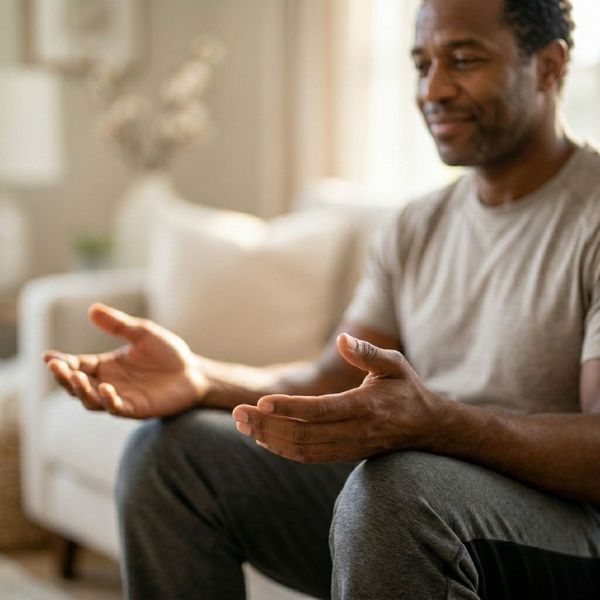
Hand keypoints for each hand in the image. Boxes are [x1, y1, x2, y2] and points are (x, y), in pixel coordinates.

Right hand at [44, 303, 207, 418]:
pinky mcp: (135, 408)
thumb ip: (118, 325)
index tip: (48, 357)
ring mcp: (120, 397)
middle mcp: (108, 383)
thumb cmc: (167, 352)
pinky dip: (108, 401)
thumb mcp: (143, 333)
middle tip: (57, 367)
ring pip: (90, 400)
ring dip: (81, 390)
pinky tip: (106, 389)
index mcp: (106, 365)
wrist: (193, 371)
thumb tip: (92, 309)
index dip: (61, 362)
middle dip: (64, 377)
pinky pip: (116, 409)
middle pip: (77, 385)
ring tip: (76, 378)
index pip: (77, 364)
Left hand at [232, 333, 447, 462]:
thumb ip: (367, 352)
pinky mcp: (345, 454)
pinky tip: (264, 438)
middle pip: (304, 434)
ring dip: (270, 438)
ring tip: (243, 425)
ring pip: (303, 450)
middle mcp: (356, 431)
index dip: (289, 408)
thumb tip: (342, 339)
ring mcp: (350, 447)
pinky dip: (284, 449)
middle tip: (237, 414)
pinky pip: (310, 457)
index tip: (261, 402)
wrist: (426, 427)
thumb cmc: (406, 389)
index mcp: (366, 406)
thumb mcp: (394, 363)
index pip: (320, 411)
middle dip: (267, 425)